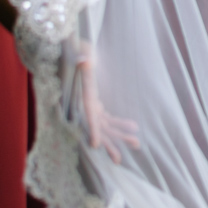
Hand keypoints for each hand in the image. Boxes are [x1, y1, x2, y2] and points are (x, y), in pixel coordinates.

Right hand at [75, 42, 139, 163]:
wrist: (70, 47)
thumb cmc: (74, 47)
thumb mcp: (78, 49)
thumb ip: (80, 56)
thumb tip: (85, 59)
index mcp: (82, 93)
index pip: (87, 114)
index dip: (91, 129)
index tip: (96, 145)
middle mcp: (84, 103)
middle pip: (97, 127)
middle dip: (109, 142)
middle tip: (120, 160)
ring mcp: (90, 104)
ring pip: (105, 125)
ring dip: (120, 135)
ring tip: (136, 145)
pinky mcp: (95, 102)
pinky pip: (108, 117)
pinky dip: (119, 123)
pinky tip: (134, 127)